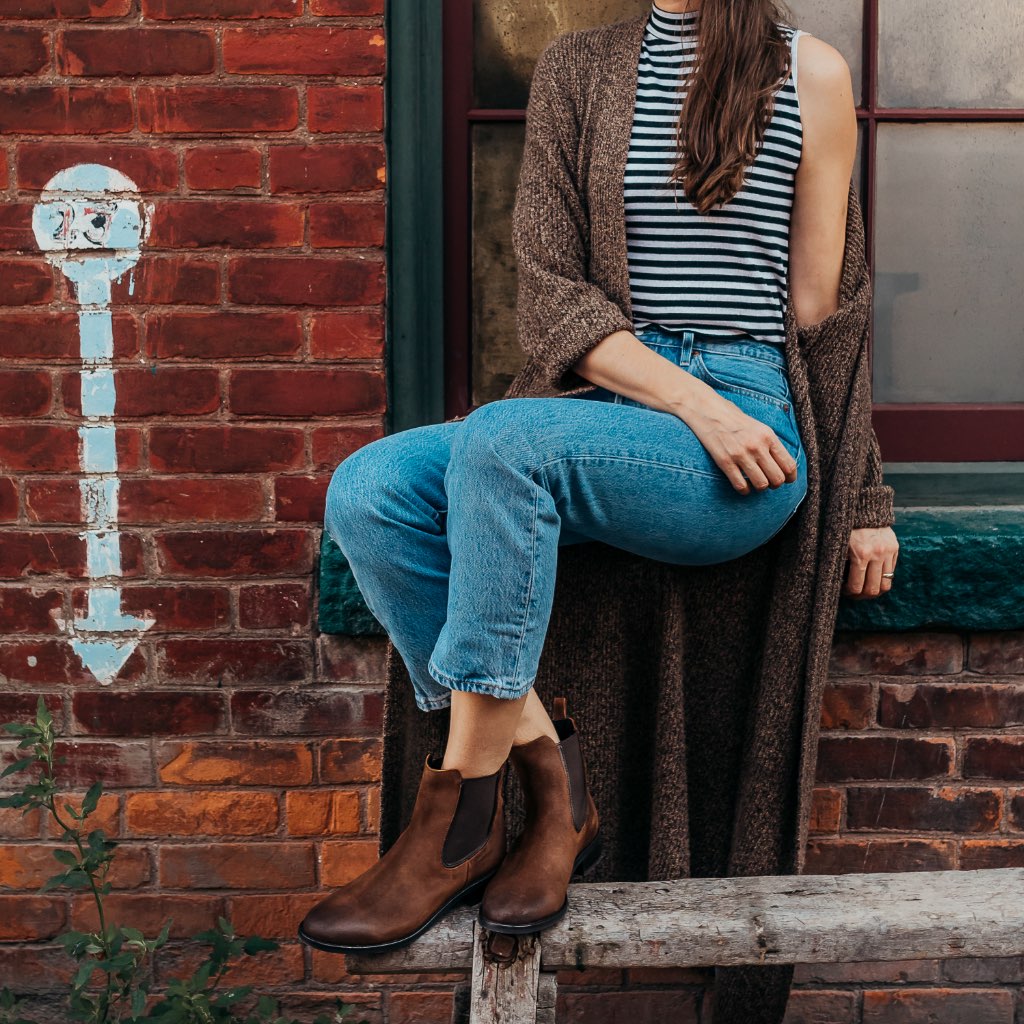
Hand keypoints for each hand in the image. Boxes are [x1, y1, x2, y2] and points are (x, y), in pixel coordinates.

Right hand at [681, 388, 798, 493]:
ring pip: (761, 485)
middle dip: (775, 484)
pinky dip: (744, 490)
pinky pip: (741, 486)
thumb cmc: (734, 419)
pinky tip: (743, 485)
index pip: (789, 465)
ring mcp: (741, 454)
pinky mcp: (725, 461)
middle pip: (777, 478)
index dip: (790, 478)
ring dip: (760, 488)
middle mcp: (757, 446)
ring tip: (755, 483)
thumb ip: (771, 444)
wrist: (708, 410)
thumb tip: (782, 465)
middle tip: (768, 481)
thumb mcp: (759, 427)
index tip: (786, 480)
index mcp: (768, 436)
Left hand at [843, 526, 898, 598]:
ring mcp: (888, 552)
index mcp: (860, 554)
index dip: (849, 593)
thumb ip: (839, 563)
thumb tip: (837, 583)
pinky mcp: (895, 549)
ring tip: (864, 588)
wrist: (864, 507)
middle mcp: (877, 554)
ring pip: (886, 584)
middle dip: (862, 596)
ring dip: (874, 590)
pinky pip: (891, 572)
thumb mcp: (838, 543)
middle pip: (873, 589)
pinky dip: (882, 578)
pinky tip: (872, 576)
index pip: (856, 586)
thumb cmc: (845, 527)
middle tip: (854, 593)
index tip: (843, 590)